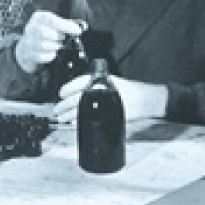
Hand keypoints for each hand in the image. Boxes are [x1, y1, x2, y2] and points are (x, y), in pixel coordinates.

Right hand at [15, 11, 85, 72]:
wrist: (29, 47)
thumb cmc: (45, 34)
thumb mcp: (55, 26)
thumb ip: (66, 26)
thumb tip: (81, 28)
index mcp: (39, 17)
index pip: (51, 19)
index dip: (66, 26)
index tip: (77, 31)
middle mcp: (31, 28)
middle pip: (43, 32)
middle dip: (57, 37)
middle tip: (63, 40)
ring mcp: (28, 41)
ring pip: (42, 45)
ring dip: (54, 47)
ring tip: (58, 47)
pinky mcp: (27, 54)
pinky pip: (39, 56)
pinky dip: (49, 56)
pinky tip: (53, 54)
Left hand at [53, 74, 167, 123]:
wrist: (147, 100)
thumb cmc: (130, 91)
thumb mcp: (112, 84)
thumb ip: (97, 87)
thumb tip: (78, 94)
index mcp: (102, 81)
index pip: (81, 82)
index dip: (69, 87)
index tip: (60, 92)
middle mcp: (103, 91)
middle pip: (78, 98)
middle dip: (66, 105)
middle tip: (57, 109)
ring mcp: (107, 103)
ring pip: (82, 109)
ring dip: (70, 115)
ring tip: (63, 118)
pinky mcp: (111, 114)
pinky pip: (92, 118)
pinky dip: (81, 121)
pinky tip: (75, 123)